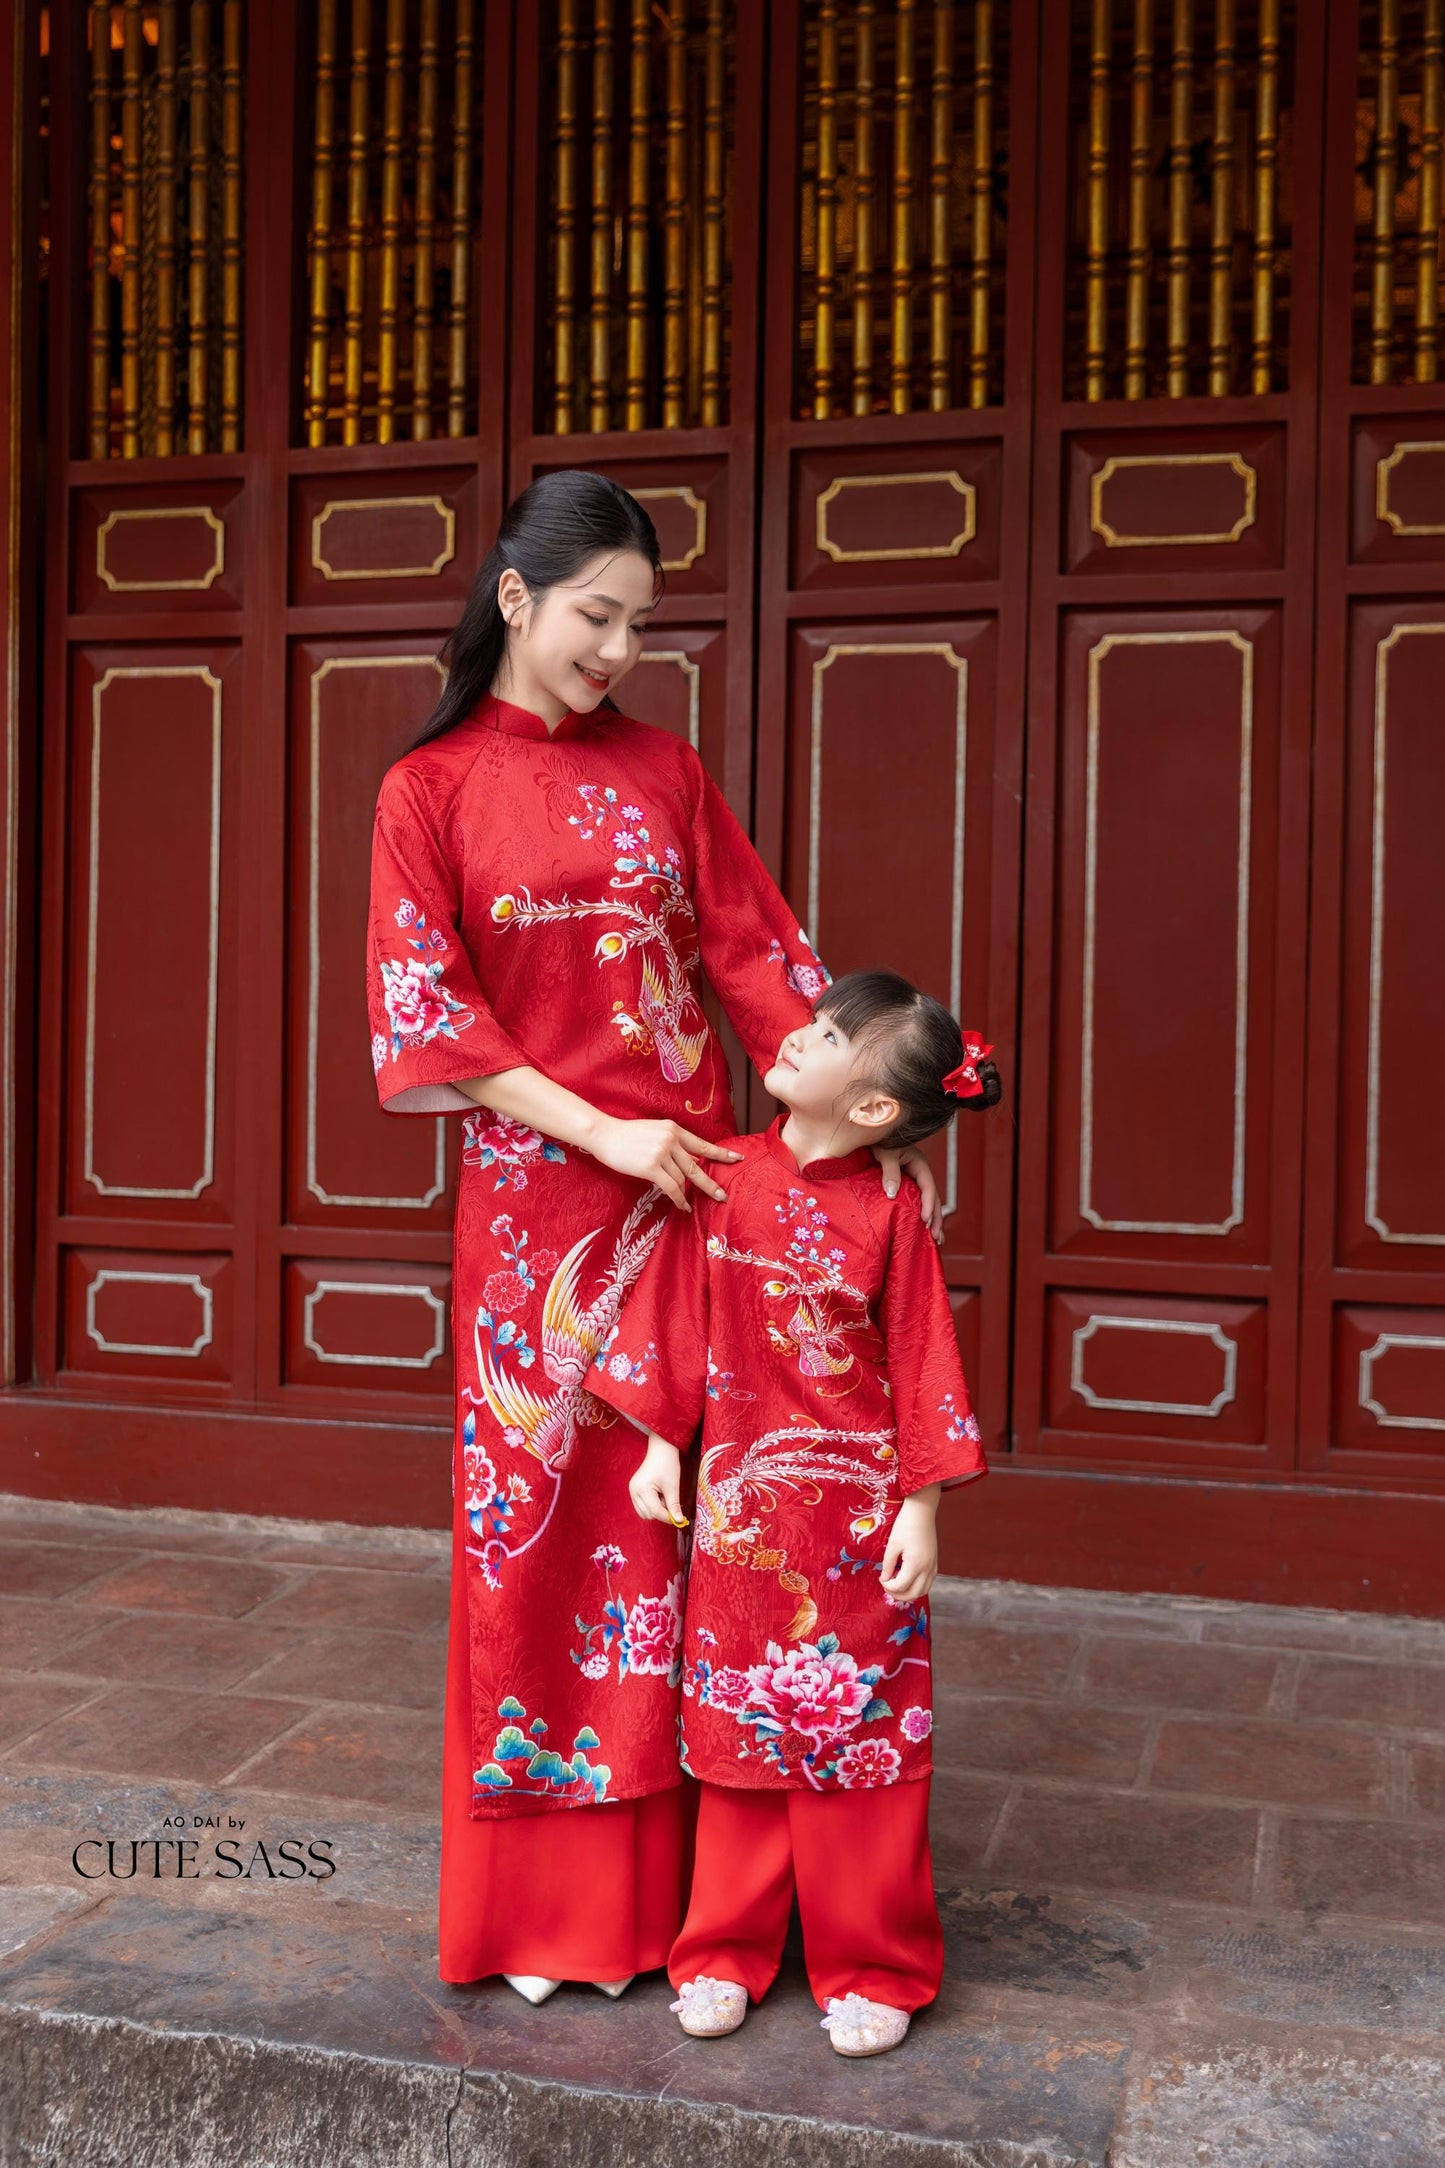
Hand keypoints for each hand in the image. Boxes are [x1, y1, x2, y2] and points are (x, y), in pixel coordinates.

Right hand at [587, 1116, 740, 1211]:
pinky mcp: (651, 1167)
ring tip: (686, 1204)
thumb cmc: (626, 1135)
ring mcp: (661, 1153)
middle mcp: (671, 1139)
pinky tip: (683, 1206)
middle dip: (711, 1184)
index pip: (702, 1145)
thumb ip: (671, 1142)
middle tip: (723, 1196)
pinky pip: (671, 1188)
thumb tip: (687, 1161)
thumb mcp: (654, 1131)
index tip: (737, 1158)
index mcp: (674, 1129)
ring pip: (681, 1179)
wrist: (604, 1134)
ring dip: (684, 1194)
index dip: (721, 1153)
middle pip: (697, 1166)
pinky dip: (679, 1199)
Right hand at [629, 1435, 687, 1526]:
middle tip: (671, 1501)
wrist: (661, 1449)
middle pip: (648, 1514)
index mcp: (642, 1489)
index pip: (655, 1511)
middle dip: (661, 1512)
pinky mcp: (635, 1490)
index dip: (668, 1517)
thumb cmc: (667, 1464)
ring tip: (664, 1496)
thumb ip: (674, 1505)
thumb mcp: (673, 1486)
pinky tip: (659, 1495)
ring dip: (656, 1510)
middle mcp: (634, 1491)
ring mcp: (632, 1491)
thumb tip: (679, 1521)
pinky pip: (643, 1506)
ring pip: (644, 1512)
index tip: (680, 1519)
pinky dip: (652, 1505)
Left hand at [874, 1144, 943, 1244]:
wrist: (873, 1132)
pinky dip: (922, 1214)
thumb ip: (890, 1171)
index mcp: (920, 1163)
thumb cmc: (880, 1139)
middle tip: (936, 1237)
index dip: (928, 1204)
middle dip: (936, 1218)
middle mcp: (921, 1172)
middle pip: (933, 1198)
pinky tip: (923, 1228)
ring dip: (933, 1219)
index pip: (928, 1187)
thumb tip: (892, 1194)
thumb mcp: (886, 1153)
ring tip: (937, 1239)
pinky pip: (918, 1201)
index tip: (924, 1220)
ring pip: (928, 1202)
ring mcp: (915, 1180)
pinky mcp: (908, 1185)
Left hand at [880, 1489, 939, 1602]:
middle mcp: (927, 1568)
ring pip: (923, 1591)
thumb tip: (884, 1579)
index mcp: (915, 1564)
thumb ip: (887, 1565)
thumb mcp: (892, 1545)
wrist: (922, 1510)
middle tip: (887, 1587)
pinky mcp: (935, 1562)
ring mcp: (933, 1566)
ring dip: (909, 1593)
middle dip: (898, 1595)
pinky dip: (918, 1586)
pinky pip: (928, 1582)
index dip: (888, 1586)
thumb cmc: (905, 1525)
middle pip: (914, 1594)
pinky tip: (908, 1579)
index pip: (901, 1586)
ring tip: (897, 1586)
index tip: (880, 1578)